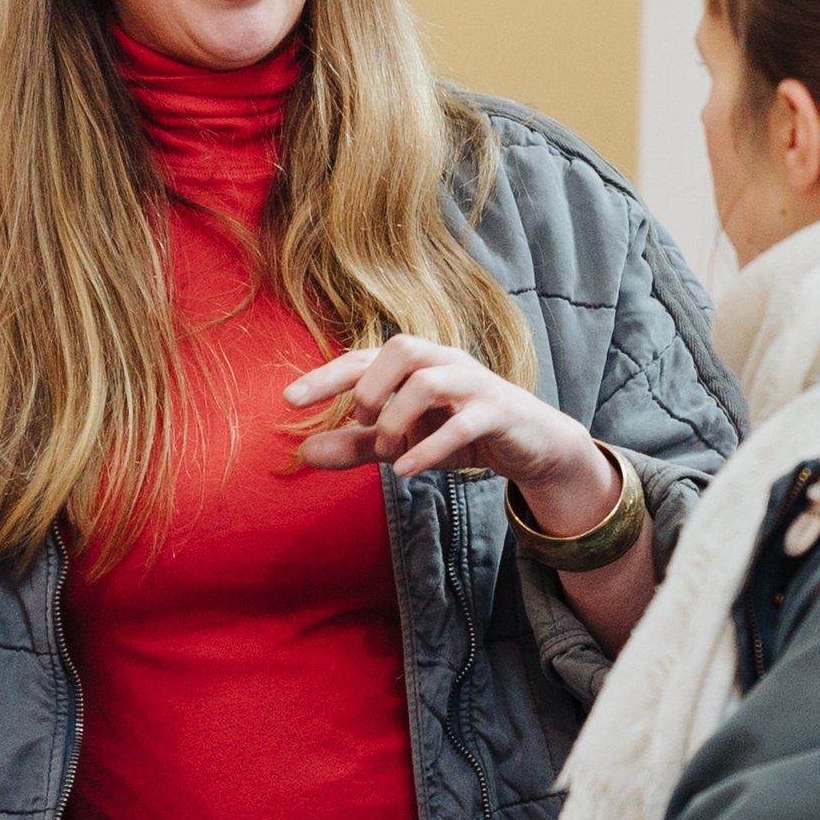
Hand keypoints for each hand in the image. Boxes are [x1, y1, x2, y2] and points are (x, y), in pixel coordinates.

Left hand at [285, 336, 621, 536]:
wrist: (530, 445)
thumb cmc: (460, 434)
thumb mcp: (401, 441)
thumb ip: (355, 445)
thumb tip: (302, 452)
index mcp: (416, 362)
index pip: (364, 357)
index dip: (326, 376)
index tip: (289, 400)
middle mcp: (444, 362)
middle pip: (400, 348)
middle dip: (370, 387)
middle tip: (363, 423)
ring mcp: (474, 384)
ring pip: (428, 382)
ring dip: (397, 421)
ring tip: (387, 451)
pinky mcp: (498, 411)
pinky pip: (463, 421)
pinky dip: (429, 447)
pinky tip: (405, 470)